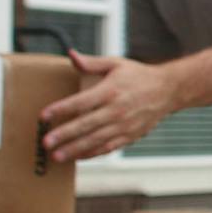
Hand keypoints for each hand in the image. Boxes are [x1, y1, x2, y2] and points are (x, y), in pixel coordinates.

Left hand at [40, 51, 178, 161]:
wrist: (168, 90)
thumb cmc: (139, 76)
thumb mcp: (116, 64)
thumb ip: (92, 63)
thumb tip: (71, 55)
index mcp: (110, 91)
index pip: (80, 102)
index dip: (61, 109)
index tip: (44, 116)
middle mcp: (116, 110)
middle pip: (85, 125)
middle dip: (64, 135)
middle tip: (46, 142)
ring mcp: (123, 125)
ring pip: (95, 140)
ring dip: (75, 149)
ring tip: (58, 156)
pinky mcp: (130, 136)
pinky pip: (108, 148)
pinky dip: (92, 154)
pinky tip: (78, 157)